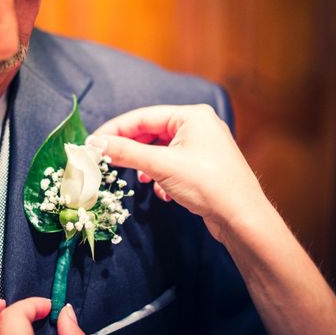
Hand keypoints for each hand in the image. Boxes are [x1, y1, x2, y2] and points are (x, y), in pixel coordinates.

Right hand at [91, 104, 269, 242]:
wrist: (243, 219)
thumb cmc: (207, 185)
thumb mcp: (161, 166)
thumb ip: (126, 152)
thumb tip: (95, 143)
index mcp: (191, 115)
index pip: (143, 116)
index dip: (115, 129)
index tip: (92, 143)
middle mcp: (198, 125)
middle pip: (151, 132)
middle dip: (131, 149)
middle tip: (107, 161)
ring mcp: (202, 146)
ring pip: (161, 150)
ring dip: (146, 165)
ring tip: (139, 179)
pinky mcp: (203, 166)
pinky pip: (172, 163)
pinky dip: (161, 175)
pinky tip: (161, 192)